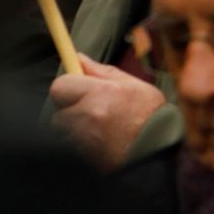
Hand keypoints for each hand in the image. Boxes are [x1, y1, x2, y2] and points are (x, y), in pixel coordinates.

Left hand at [49, 55, 165, 169]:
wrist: (156, 152)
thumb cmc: (150, 118)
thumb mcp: (135, 87)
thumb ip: (104, 72)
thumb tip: (80, 58)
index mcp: (102, 92)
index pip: (60, 85)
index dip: (68, 87)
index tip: (77, 90)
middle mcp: (89, 114)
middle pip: (57, 110)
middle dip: (71, 110)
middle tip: (93, 113)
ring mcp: (83, 137)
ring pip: (63, 130)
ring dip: (75, 128)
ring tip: (100, 130)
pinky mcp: (80, 155)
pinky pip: (68, 144)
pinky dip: (79, 143)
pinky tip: (99, 142)